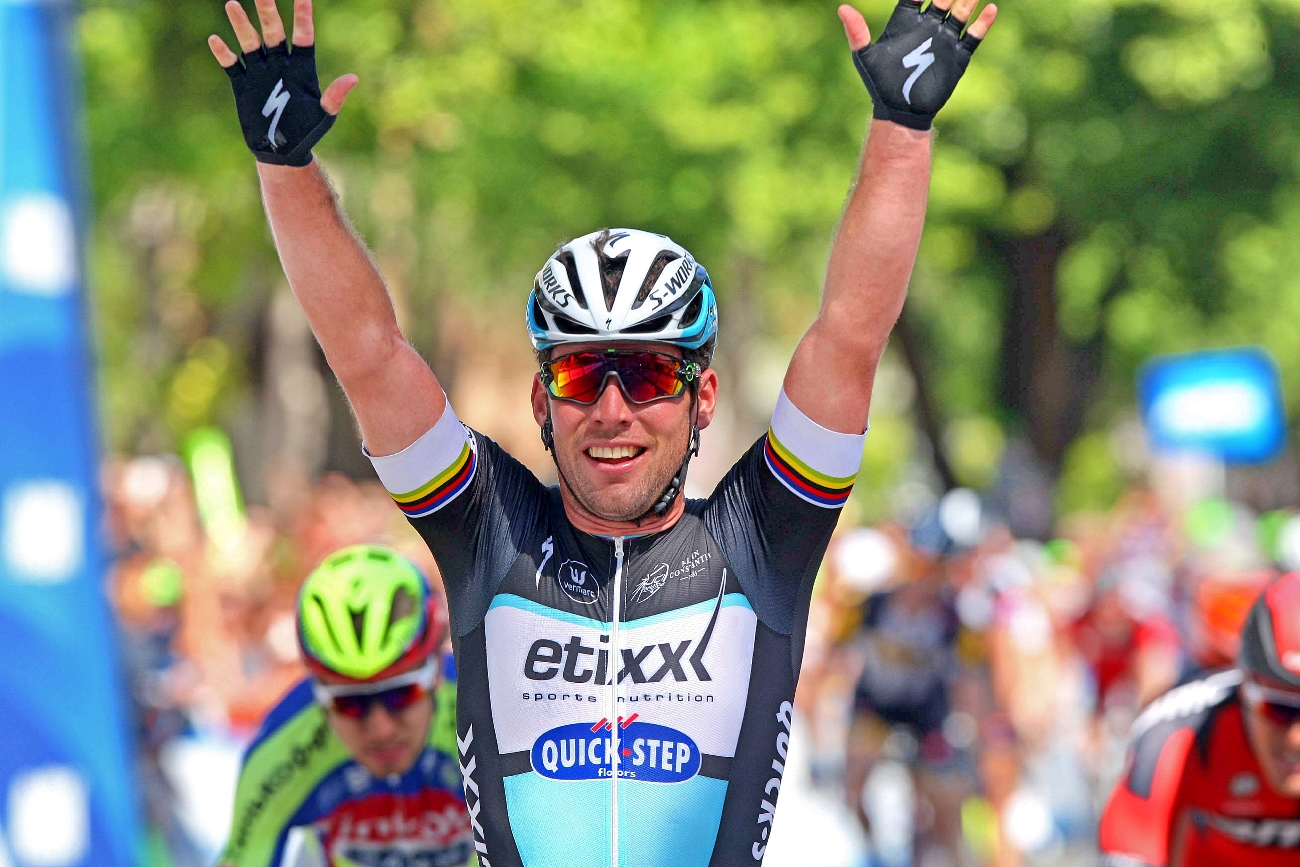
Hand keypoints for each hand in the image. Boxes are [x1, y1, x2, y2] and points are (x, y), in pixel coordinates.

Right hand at [208, 0, 357, 165]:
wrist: (284, 151)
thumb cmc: (308, 132)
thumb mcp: (325, 115)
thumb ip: (335, 96)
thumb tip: (353, 79)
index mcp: (302, 69)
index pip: (303, 36)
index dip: (303, 16)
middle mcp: (280, 65)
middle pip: (273, 32)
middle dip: (267, 11)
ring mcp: (260, 73)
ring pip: (250, 43)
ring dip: (241, 25)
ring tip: (233, 4)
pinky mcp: (243, 85)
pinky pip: (232, 66)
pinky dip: (224, 54)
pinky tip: (216, 40)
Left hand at [840, 0, 996, 130]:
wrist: (900, 111)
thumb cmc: (879, 84)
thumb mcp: (865, 56)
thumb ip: (856, 32)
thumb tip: (842, 8)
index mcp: (906, 22)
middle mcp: (927, 27)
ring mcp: (944, 40)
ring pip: (961, 12)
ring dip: (968, 0)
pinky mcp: (957, 57)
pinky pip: (973, 36)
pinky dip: (983, 23)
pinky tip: (990, 9)